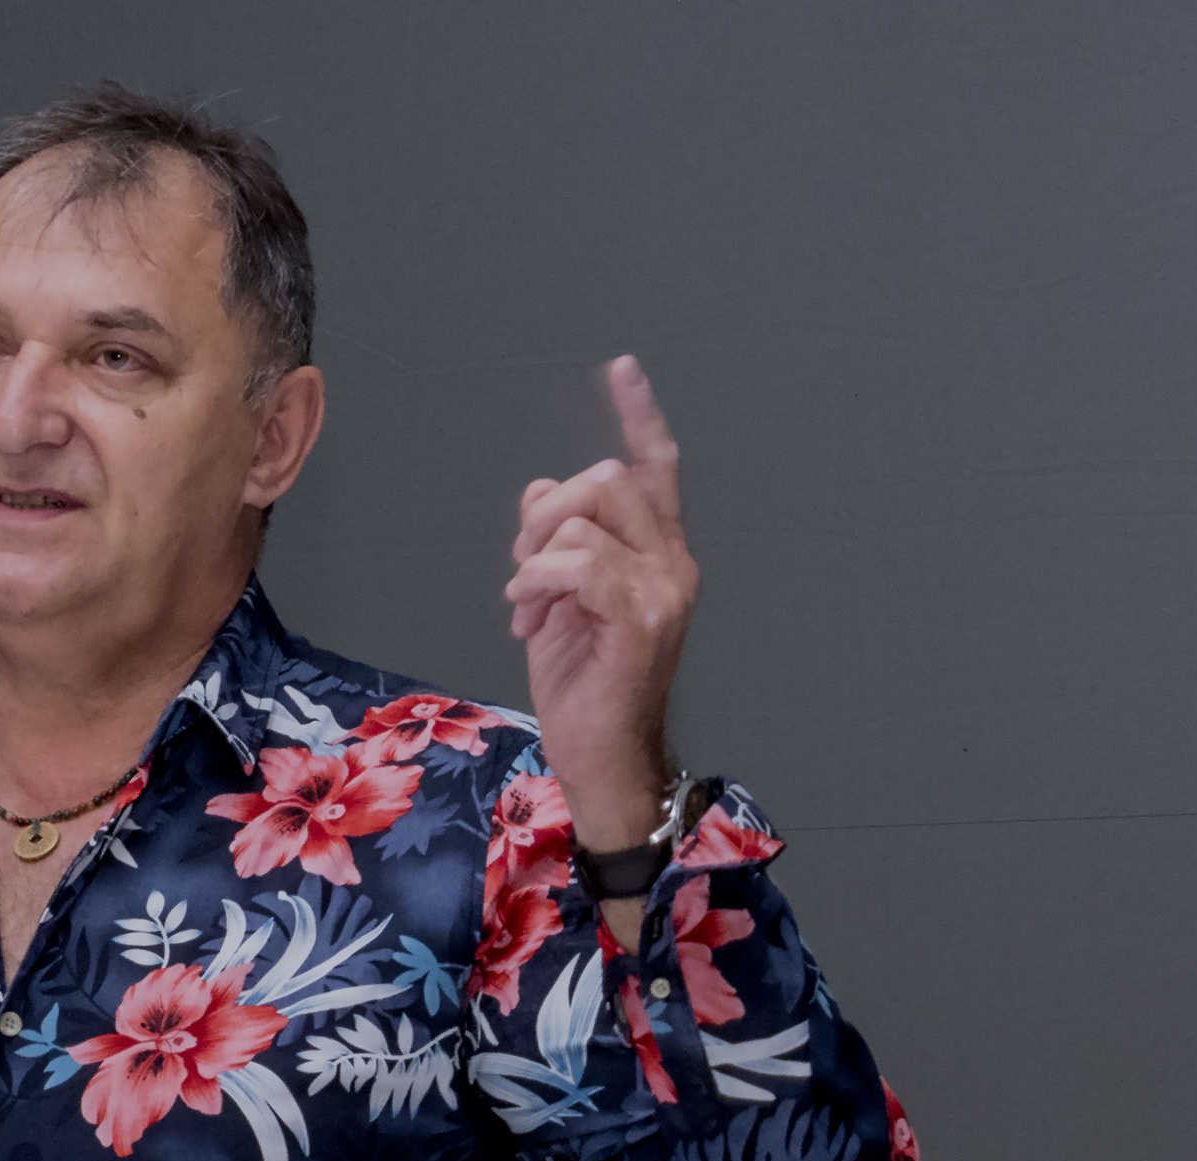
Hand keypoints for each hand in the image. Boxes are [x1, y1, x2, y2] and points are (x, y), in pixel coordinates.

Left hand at [504, 355, 699, 851]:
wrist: (601, 756)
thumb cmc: (583, 684)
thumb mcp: (558, 600)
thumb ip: (555, 542)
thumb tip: (541, 488)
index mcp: (659, 554)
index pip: (657, 468)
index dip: (639, 417)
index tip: (621, 368)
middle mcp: (674, 563)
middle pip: (605, 477)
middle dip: (546, 512)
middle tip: (523, 571)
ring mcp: (664, 589)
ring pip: (587, 515)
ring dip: (536, 556)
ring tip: (529, 608)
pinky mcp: (642, 619)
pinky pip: (579, 563)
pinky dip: (539, 584)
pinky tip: (529, 620)